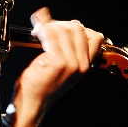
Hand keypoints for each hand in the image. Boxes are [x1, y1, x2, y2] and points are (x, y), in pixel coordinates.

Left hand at [9, 7, 103, 126]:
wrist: (32, 103)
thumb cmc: (42, 86)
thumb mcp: (63, 70)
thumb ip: (69, 52)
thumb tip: (64, 28)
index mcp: (86, 65)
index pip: (95, 36)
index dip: (77, 28)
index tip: (61, 27)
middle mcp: (82, 65)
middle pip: (79, 29)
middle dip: (61, 23)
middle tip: (45, 28)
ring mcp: (71, 64)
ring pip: (65, 30)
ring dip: (48, 25)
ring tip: (37, 31)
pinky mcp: (57, 62)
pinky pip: (51, 36)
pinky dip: (42, 29)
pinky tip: (35, 32)